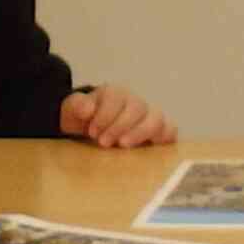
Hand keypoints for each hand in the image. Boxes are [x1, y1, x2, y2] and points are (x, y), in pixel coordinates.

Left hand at [59, 85, 174, 149]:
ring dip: (140, 133)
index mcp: (116, 93)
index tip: (92, 132)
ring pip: (156, 118)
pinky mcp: (160, 133)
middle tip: (103, 142)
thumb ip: (77, 106)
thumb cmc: (86, 121)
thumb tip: (87, 109)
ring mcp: (150, 117)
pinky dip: (164, 138)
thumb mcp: (73, 112)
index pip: (116, 96)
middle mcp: (136, 102)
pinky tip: (147, 149)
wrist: (93, 132)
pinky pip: (170, 131)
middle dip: (119, 125)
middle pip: (137, 107)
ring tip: (123, 145)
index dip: (105, 114)